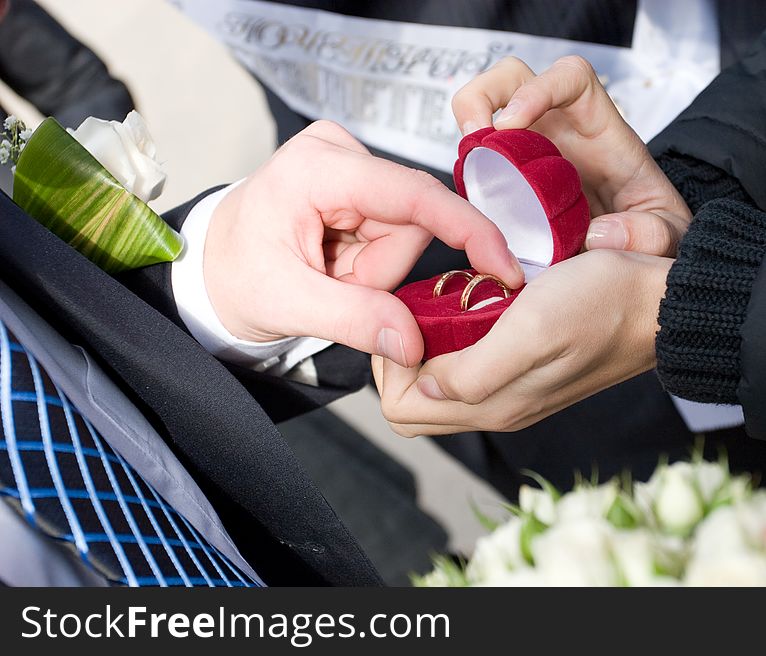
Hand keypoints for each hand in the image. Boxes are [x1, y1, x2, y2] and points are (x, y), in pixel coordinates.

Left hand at [204, 120, 523, 366]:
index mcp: (316, 168)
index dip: (467, 229)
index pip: (413, 195)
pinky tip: (334, 264)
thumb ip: (353, 320)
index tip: (504, 267)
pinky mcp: (358, 184)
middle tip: (334, 287)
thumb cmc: (235, 277)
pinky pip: (394, 233)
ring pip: (406, 232)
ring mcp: (350, 166)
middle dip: (381, 270)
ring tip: (328, 277)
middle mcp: (338, 153)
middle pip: (412, 222)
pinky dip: (370, 264)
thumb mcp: (285, 303)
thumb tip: (413, 343)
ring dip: (374, 271)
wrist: (214, 267)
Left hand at [374, 249, 671, 435]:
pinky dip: (457, 340)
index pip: (401, 410)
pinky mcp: (527, 370)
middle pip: (415, 403)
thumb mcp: (532, 330)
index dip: (391, 366)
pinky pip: (470, 367)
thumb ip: (473, 371)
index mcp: (494, 405)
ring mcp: (513, 390)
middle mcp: (498, 406)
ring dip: (429, 347)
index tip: (407, 319)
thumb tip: (425, 385)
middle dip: (402, 359)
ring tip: (446, 302)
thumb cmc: (604, 305)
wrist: (661, 303)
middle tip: (419, 309)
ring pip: (440, 383)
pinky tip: (474, 304)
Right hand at [452, 56, 691, 255]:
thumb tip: (598, 234)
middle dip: (484, 95)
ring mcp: (529, 151)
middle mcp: (560, 131)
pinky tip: (471, 197)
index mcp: (601, 131)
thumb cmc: (652, 232)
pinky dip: (466, 169)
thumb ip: (648, 235)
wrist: (635, 257)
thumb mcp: (668, 237)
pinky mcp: (508, 178)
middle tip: (474, 138)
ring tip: (465, 164)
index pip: (572, 79)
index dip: (538, 88)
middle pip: (513, 78)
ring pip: (485, 110)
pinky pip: (478, 158)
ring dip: (466, 127)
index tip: (511, 123)